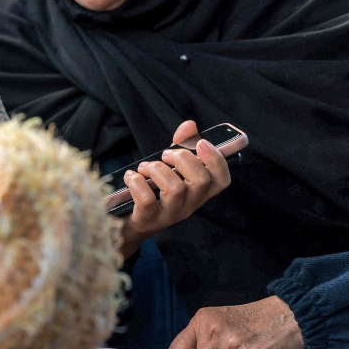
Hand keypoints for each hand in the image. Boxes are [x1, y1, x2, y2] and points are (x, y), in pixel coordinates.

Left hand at [119, 120, 229, 258]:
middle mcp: (189, 205)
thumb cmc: (151, 191)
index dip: (217, 160)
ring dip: (156, 169)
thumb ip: (181, 147)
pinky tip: (131, 177)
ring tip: (145, 168)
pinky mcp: (148, 220)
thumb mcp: (168, 167)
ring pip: (175, 188)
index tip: (201, 143)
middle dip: (182, 159)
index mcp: (198, 192)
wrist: (127, 223)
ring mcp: (170, 215)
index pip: (222, 180)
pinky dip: (137, 182)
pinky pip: (147, 199)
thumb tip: (189, 125)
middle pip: (200, 180)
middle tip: (165, 156)